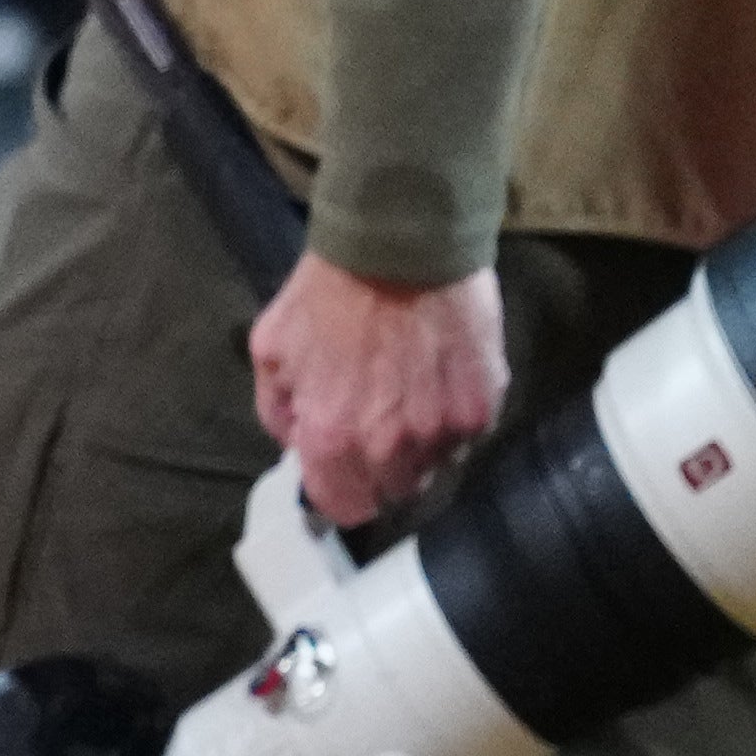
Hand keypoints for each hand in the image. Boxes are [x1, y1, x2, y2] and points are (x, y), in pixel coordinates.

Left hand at [251, 253, 511, 532]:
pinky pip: (466, 437)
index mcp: (333, 437)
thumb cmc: (328, 296)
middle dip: (379, 472)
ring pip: (433, 467)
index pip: (344, 507)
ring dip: (419, 449)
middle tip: (374, 431)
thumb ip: (277, 410)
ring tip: (408, 403)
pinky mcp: (483, 405)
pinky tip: (437, 387)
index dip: (340, 493)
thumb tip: (295, 443)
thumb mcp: (271, 350)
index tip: (340, 474)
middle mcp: (392, 446)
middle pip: (393, 494)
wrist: (402, 248)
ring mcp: (444, 429)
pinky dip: (452, 424)